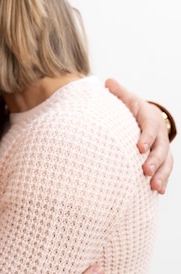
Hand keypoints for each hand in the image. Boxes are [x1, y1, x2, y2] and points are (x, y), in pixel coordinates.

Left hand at [105, 78, 172, 193]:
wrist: (146, 117)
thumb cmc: (132, 109)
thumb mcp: (126, 99)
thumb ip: (118, 92)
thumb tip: (108, 82)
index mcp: (150, 118)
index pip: (151, 127)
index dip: (147, 137)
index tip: (139, 148)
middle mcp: (160, 134)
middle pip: (161, 148)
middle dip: (155, 160)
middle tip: (146, 170)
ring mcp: (162, 148)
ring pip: (166, 162)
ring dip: (161, 174)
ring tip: (154, 186)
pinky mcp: (162, 159)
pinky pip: (165, 170)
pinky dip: (163, 181)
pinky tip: (157, 191)